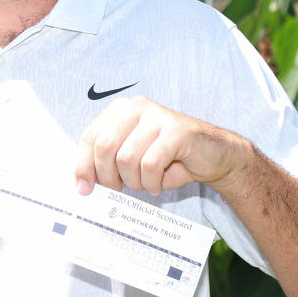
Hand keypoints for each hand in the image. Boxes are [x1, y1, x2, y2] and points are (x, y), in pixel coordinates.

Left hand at [74, 96, 249, 195]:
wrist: (214, 155)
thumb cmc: (170, 158)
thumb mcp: (132, 158)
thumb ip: (108, 163)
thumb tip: (83, 184)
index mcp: (121, 110)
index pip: (91, 137)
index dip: (83, 165)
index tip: (84, 189)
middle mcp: (137, 107)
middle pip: (105, 147)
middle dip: (108, 177)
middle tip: (120, 189)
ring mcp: (158, 116)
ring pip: (127, 159)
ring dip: (134, 182)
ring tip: (146, 184)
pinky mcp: (178, 131)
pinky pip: (151, 165)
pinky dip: (152, 183)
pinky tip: (158, 184)